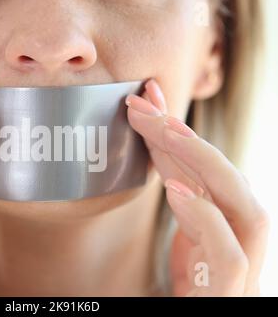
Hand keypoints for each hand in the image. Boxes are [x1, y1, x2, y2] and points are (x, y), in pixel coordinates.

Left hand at [126, 80, 268, 295]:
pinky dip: (206, 218)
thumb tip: (169, 158)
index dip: (180, 131)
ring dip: (204, 164)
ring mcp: (242, 272)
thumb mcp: (187, 238)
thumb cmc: (193, 289)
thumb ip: (185, 201)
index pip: (210, 170)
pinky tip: (175, 190)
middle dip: (187, 137)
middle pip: (228, 181)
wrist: (191, 316)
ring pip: (244, 211)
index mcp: (231, 226)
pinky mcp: (229, 295)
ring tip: (164, 130)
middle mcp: (244, 243)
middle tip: (145, 103)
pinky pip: (229, 257)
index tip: (148, 96)